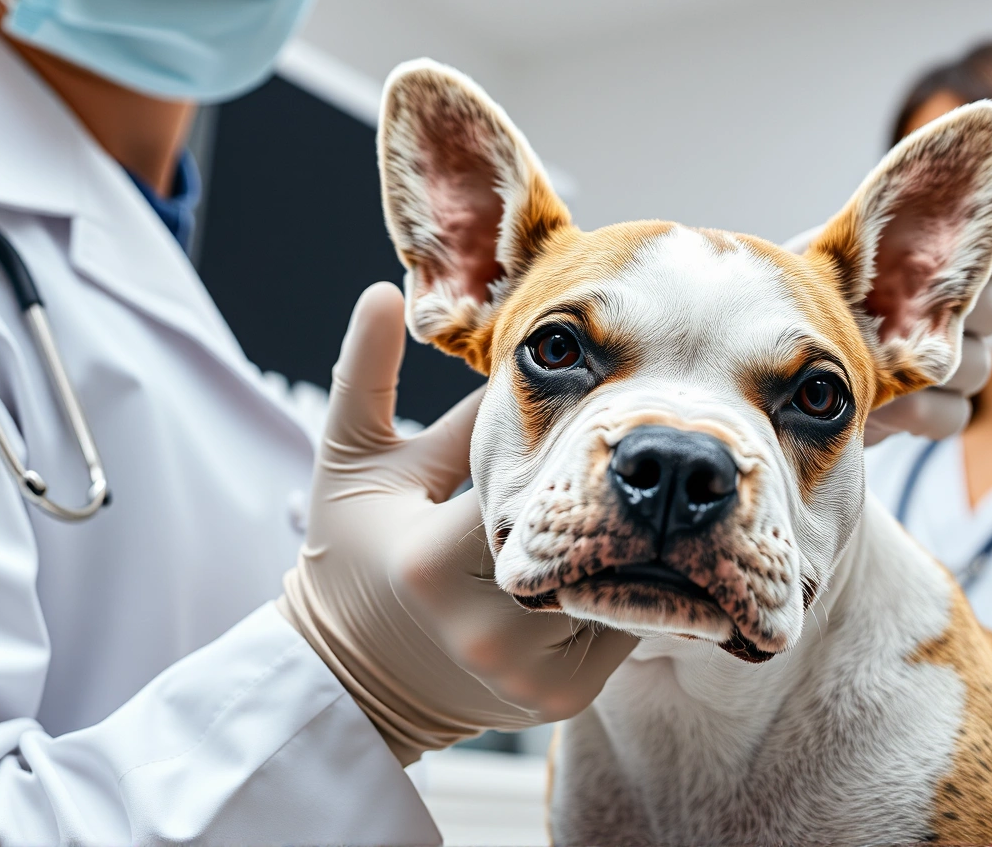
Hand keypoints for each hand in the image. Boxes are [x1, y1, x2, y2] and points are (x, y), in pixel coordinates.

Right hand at [278, 283, 635, 764]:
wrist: (355, 676)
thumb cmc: (349, 554)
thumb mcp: (351, 462)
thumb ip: (368, 375)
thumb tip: (387, 290)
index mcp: (434, 560)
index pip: (528, 481)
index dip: (557, 443)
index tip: (581, 409)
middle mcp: (487, 628)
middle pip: (583, 528)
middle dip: (600, 488)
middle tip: (633, 441)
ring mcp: (530, 673)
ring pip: (613, 578)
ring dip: (625, 538)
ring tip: (642, 491)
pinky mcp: (563, 701)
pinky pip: (622, 625)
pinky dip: (624, 588)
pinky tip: (625, 553)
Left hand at [782, 228, 991, 442]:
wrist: (781, 368)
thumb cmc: (802, 303)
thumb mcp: (820, 266)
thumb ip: (854, 251)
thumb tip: (863, 234)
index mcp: (933, 260)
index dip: (986, 253)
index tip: (943, 260)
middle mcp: (950, 308)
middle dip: (956, 314)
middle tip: (905, 316)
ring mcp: (950, 362)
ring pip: (979, 365)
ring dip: (935, 370)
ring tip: (880, 366)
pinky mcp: (935, 409)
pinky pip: (957, 414)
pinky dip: (924, 413)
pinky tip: (884, 406)